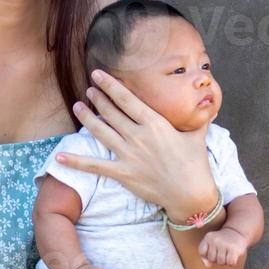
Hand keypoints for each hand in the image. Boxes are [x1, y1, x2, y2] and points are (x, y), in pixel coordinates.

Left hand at [56, 70, 217, 217]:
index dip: (110, 85)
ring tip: (77, 106)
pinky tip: (60, 155)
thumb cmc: (195, 163)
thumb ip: (198, 115)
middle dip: (97, 98)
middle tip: (88, 88)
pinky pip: (95, 166)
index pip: (127, 99)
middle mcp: (138, 136)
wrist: (191, 193)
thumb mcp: (198, 134)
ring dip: (87, 118)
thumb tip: (208, 97)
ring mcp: (129, 154)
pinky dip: (76, 161)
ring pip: (101, 131)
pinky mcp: (123, 173)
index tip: (98, 74)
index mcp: (155, 123)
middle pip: (111, 112)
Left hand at [198, 227, 247, 266]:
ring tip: (227, 254)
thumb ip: (206, 255)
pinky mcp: (233, 249)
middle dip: (217, 259)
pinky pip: (230, 263)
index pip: (202, 252)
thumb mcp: (211, 244)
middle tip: (222, 252)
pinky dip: (232, 262)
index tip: (213, 250)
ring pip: (221, 262)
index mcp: (208, 238)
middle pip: (212, 259)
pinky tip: (232, 256)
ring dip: (225, 261)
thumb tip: (208, 265)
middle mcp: (215, 240)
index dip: (207, 255)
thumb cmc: (222, 241)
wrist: (236, 232)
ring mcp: (224, 244)